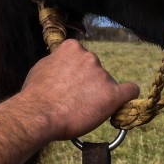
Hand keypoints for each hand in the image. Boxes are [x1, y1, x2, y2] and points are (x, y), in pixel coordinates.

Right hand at [14, 40, 138, 141]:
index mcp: (72, 48)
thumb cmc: (34, 95)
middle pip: (95, 69)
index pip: (81, 56)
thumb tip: (62, 64)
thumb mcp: (41, 68)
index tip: (71, 83)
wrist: (38, 114)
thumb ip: (57, 63)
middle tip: (74, 100)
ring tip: (80, 110)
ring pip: (107, 84)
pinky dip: (126, 97)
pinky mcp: (113, 94)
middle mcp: (90, 57)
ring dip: (98, 94)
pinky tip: (119, 104)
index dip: (76, 71)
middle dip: (87, 83)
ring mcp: (102, 75)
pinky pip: (129, 91)